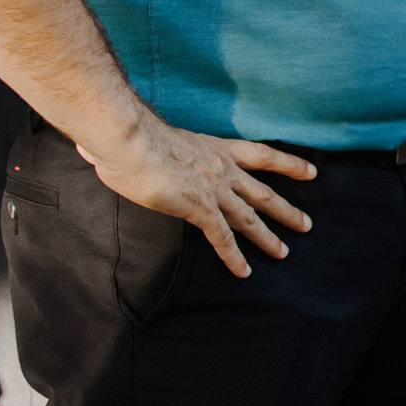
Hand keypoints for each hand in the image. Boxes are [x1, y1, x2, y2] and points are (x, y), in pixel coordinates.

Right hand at [77, 117, 314, 278]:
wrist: (127, 139)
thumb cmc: (128, 134)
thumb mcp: (147, 137)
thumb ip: (139, 145)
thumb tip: (93, 150)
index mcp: (215, 148)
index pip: (262, 155)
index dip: (289, 165)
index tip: (312, 172)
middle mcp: (221, 169)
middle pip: (263, 192)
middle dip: (286, 210)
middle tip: (307, 224)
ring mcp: (213, 189)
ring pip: (249, 218)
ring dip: (267, 238)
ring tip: (284, 253)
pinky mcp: (199, 208)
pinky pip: (222, 237)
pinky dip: (234, 256)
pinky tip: (244, 271)